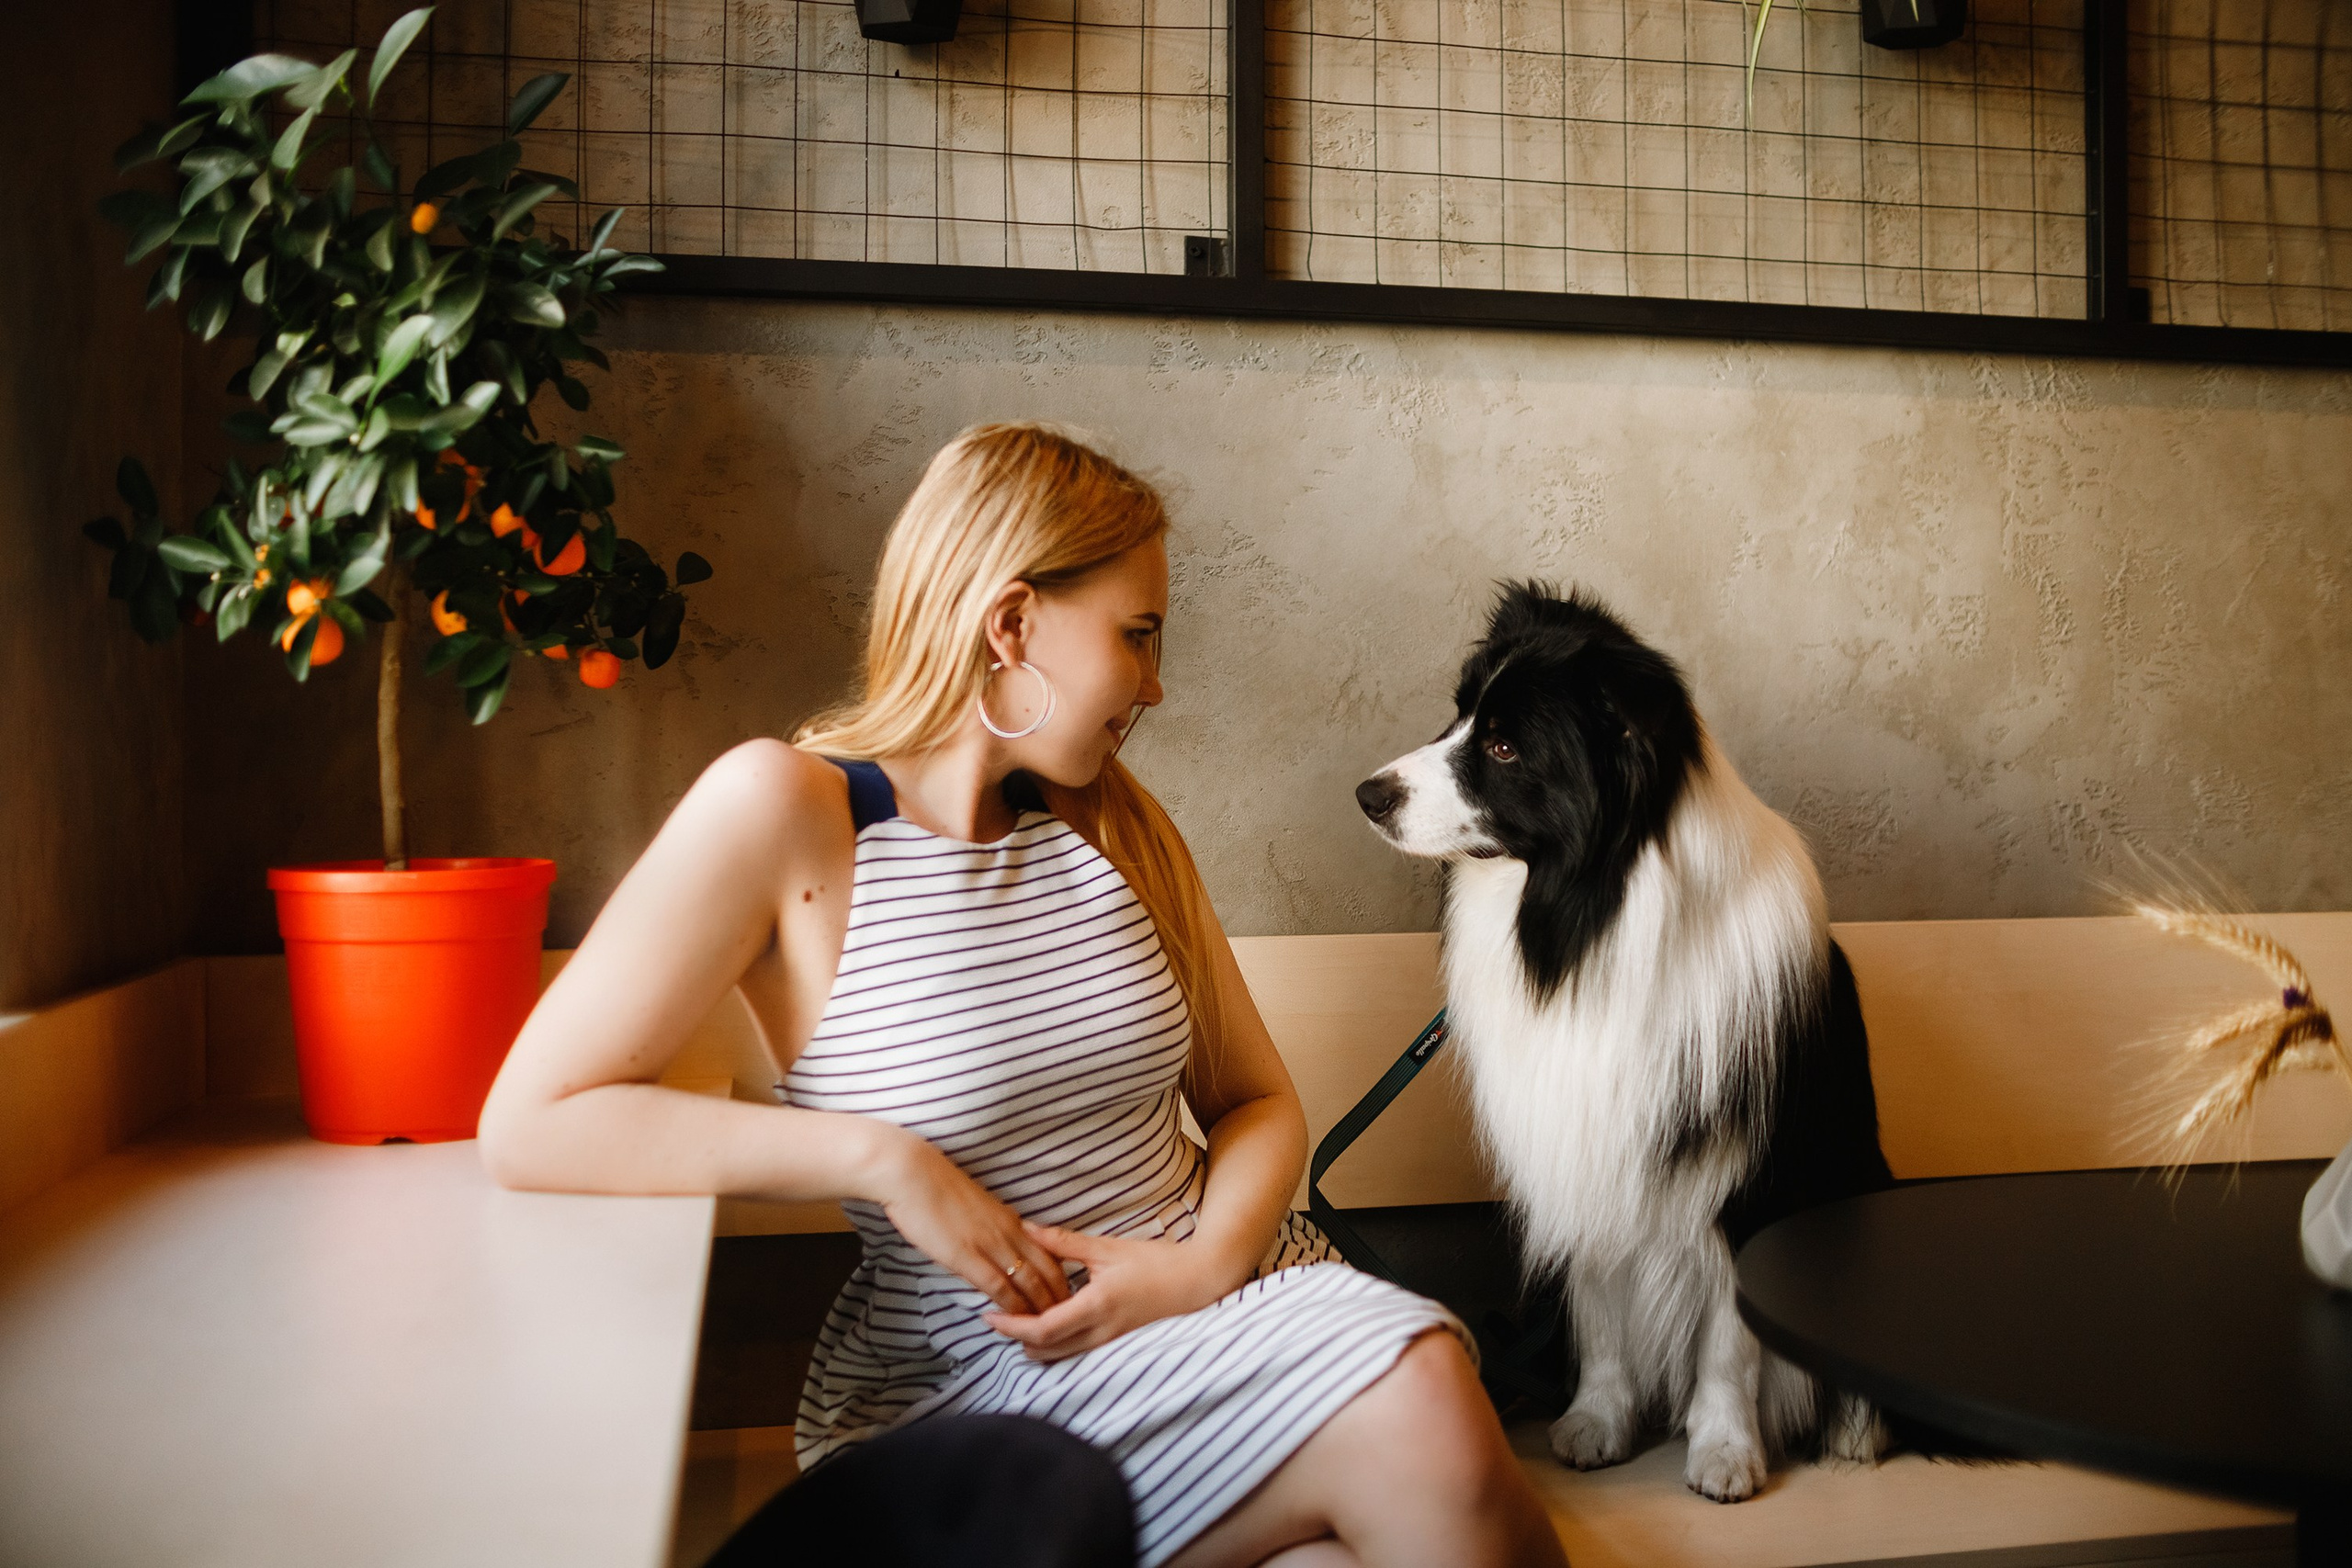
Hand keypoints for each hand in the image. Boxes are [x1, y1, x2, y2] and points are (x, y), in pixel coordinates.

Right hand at [870, 1133, 1071, 1314]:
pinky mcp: (967, 1256)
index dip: (1062, 1279)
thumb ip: (992, 1229)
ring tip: (1046, 1330)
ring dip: (1040, 1309)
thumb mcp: (977, 1208)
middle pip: (1049, 1271)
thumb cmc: (936, 1188)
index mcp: (1012, 1220)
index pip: (1051, 1253)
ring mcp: (990, 1244)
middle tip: (1066, 1323)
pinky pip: (999, 1287)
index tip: (1067, 1300)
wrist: (912, 1174)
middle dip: (1060, 1299)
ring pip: (1030, 1283)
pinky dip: (1009, 1308)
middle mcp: (1009, 1232)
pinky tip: (1012, 1323)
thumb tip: (997, 1248)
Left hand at [983, 1221, 1246, 1362]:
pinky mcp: (1117, 1346)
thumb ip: (1065, 1243)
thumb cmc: (1157, 1262)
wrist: (1199, 1282)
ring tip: (1019, 1321)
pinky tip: (1050, 1326)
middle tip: (998, 1317)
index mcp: (1097, 1306)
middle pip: (1045, 1351)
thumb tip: (1027, 1229)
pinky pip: (1077, 1354)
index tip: (989, 1316)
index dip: (1011, 1327)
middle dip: (1017, 1338)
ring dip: (1035, 1345)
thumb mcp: (1108, 1248)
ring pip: (1060, 1357)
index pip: (1042, 1329)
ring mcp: (1111, 1344)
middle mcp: (1101, 1332)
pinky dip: (1056, 1346)